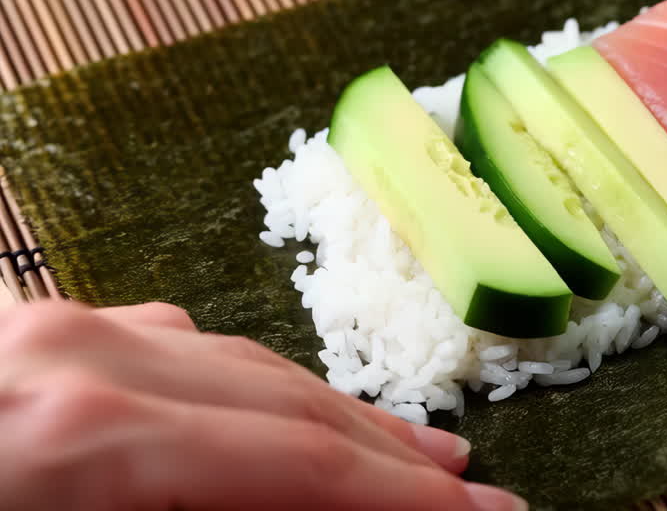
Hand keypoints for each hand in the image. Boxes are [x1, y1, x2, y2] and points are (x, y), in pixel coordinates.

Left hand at [0, 301, 525, 510]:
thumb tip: (338, 506)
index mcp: (86, 437)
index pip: (300, 463)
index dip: (404, 498)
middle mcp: (74, 357)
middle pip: (281, 398)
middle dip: (384, 447)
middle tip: (464, 479)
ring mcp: (41, 331)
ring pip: (229, 357)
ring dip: (320, 409)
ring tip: (392, 446)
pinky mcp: (16, 331)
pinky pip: (155, 344)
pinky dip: (231, 380)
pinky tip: (258, 402)